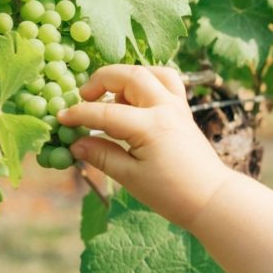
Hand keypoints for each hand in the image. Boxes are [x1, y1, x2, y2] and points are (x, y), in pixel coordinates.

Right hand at [58, 64, 231, 229]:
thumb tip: (76, 143)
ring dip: (128, 77)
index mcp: (151, 126)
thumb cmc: (173, 194)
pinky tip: (134, 101)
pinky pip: (168, 84)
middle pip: (131, 75)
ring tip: (112, 98)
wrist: (211, 198)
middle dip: (101, 80)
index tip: (61, 119)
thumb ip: (102, 156)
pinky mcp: (184, 113)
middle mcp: (166, 109)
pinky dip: (148, 82)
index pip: (106, 113)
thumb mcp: (132, 178)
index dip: (79, 114)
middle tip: (84, 97)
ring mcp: (179, 108)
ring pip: (153, 73)